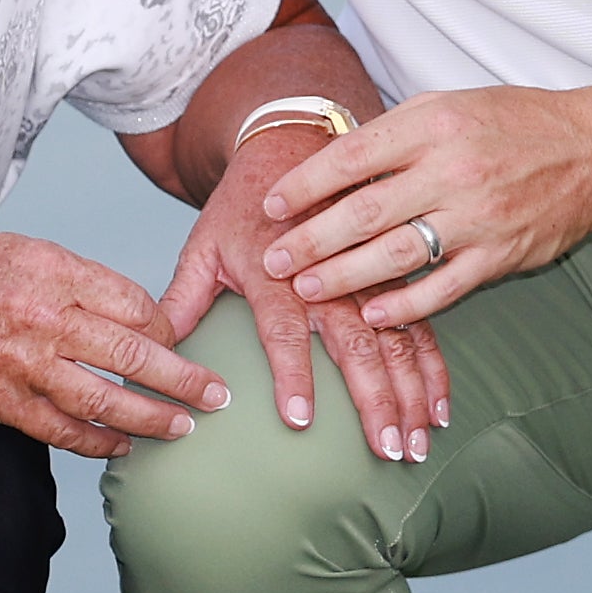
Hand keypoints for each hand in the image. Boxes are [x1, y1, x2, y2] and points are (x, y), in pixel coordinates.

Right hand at [0, 233, 228, 456]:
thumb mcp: (29, 251)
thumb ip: (85, 281)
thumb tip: (142, 317)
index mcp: (54, 273)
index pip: (135, 305)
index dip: (168, 326)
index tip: (181, 340)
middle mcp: (42, 319)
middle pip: (132, 354)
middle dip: (184, 379)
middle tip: (219, 395)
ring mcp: (21, 366)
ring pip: (103, 400)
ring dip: (151, 419)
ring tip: (183, 426)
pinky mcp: (1, 402)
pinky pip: (61, 431)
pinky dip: (97, 443)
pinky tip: (124, 446)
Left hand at [152, 126, 451, 460]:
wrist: (293, 145)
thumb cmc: (243, 205)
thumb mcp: (204, 244)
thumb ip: (181, 298)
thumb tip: (151, 348)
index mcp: (277, 271)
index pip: (284, 330)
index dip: (292, 375)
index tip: (302, 419)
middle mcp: (331, 275)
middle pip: (357, 343)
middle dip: (375, 400)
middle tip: (386, 447)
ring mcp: (369, 277)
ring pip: (397, 342)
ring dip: (410, 394)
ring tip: (416, 442)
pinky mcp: (393, 278)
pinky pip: (421, 327)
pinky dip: (433, 371)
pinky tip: (439, 409)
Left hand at [255, 85, 591, 328]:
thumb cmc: (515, 123)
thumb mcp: (450, 105)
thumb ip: (395, 135)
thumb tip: (333, 163)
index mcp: (434, 124)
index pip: (351, 157)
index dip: (304, 183)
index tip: (271, 203)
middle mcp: (453, 170)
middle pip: (363, 212)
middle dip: (310, 240)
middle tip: (274, 260)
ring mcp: (478, 217)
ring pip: (394, 256)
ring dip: (342, 277)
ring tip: (306, 289)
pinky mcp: (500, 255)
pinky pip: (442, 288)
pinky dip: (404, 306)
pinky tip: (372, 315)